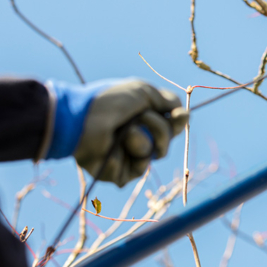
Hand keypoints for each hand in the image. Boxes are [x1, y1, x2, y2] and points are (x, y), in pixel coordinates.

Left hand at [46, 79, 187, 186]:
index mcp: (143, 118)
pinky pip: (135, 169)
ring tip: (123, 133)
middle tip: (140, 118)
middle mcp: (137, 137)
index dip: (178, 122)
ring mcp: (127, 155)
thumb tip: (185, 115)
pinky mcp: (117, 173)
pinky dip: (125, 156)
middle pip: (167, 141)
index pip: (171, 125)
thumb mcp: (144, 92)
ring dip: (141, 140)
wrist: (81, 118)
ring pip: (154, 155)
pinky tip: (111, 149)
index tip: (179, 116)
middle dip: (159, 128)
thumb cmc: (109, 102)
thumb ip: (169, 101)